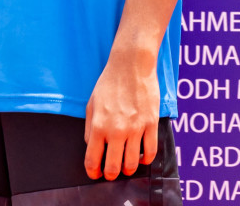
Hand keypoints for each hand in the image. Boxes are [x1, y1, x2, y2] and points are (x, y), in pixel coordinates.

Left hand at [83, 52, 159, 180]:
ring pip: (133, 163)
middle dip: (111, 174)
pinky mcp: (151, 124)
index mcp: (98, 126)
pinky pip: (151, 151)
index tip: (95, 174)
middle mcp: (116, 130)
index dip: (93, 172)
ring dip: (129, 169)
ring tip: (127, 166)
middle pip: (113, 167)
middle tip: (111, 173)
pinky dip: (146, 159)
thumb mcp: (91, 104)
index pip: (93, 159)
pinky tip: (142, 156)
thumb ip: (88, 127)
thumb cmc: (109, 83)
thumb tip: (91, 146)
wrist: (131, 65)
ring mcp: (135, 128)